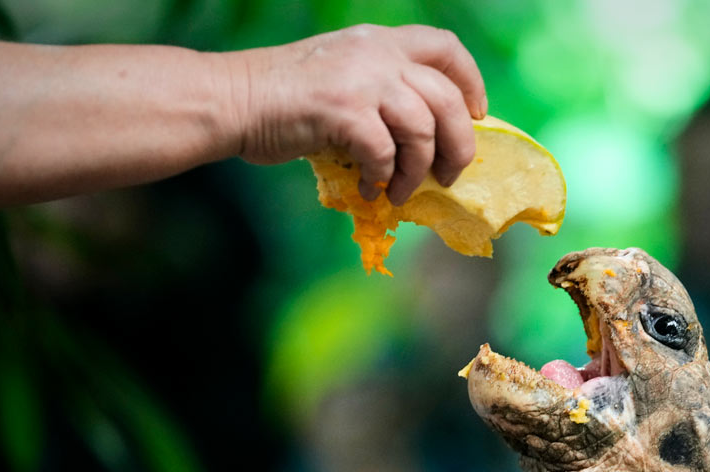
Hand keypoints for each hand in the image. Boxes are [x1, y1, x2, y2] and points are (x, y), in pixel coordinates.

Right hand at [226, 24, 487, 204]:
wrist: (233, 99)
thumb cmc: (284, 99)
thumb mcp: (342, 76)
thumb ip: (383, 93)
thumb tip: (427, 141)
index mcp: (380, 41)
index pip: (445, 48)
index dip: (471, 83)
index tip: (476, 115)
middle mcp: (377, 53)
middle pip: (448, 98)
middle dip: (459, 144)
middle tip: (450, 174)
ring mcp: (361, 79)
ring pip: (423, 129)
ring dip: (418, 171)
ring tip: (401, 191)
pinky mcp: (343, 110)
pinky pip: (385, 152)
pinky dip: (383, 177)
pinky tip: (370, 188)